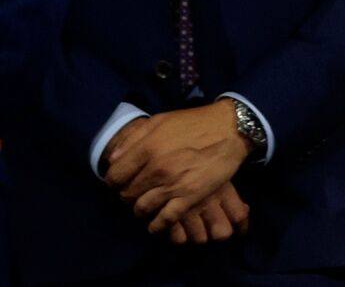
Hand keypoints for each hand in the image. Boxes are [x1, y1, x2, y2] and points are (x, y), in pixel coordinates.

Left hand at [105, 100, 250, 234]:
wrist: (231, 128)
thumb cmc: (194, 122)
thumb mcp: (161, 120)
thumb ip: (134, 138)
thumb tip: (113, 159)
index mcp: (147, 148)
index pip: (114, 176)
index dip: (114, 180)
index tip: (120, 181)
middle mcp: (156, 169)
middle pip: (127, 193)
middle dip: (127, 194)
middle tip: (136, 191)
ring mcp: (173, 185)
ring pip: (142, 208)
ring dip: (140, 209)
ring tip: (146, 205)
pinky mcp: (190, 196)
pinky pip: (165, 219)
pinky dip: (156, 225)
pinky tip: (155, 223)